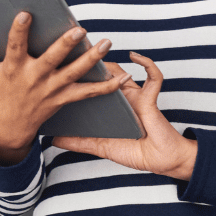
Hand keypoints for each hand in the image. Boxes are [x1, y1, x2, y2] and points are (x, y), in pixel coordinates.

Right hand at [0, 12, 129, 164]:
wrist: (7, 129)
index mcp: (12, 70)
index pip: (15, 47)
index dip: (19, 31)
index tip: (25, 14)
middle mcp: (34, 79)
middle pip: (52, 59)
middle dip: (65, 44)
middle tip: (79, 29)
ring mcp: (50, 90)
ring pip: (74, 73)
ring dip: (91, 59)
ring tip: (105, 43)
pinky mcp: (62, 98)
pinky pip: (87, 93)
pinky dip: (106, 86)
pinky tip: (122, 77)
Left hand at [54, 54, 196, 179]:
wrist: (162, 161)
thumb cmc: (136, 153)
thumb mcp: (102, 147)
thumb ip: (80, 142)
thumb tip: (53, 140)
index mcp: (110, 109)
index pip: (92, 88)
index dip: (80, 78)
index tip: (63, 67)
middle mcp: (121, 100)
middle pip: (103, 77)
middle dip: (90, 66)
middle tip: (73, 55)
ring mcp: (135, 97)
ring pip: (122, 72)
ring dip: (109, 64)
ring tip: (94, 55)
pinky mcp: (149, 99)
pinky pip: (153, 77)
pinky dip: (146, 64)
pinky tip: (134, 56)